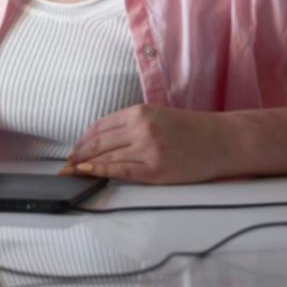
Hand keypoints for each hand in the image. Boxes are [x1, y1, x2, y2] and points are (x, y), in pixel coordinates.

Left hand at [58, 104, 235, 184]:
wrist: (223, 141)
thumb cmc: (193, 130)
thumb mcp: (160, 117)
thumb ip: (134, 126)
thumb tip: (105, 142)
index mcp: (140, 112)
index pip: (100, 126)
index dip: (82, 140)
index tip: (72, 150)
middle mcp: (141, 128)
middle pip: (99, 142)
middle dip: (78, 155)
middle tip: (63, 166)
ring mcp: (147, 149)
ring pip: (106, 157)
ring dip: (84, 166)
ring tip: (70, 173)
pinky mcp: (155, 170)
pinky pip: (120, 171)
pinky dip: (100, 172)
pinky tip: (88, 174)